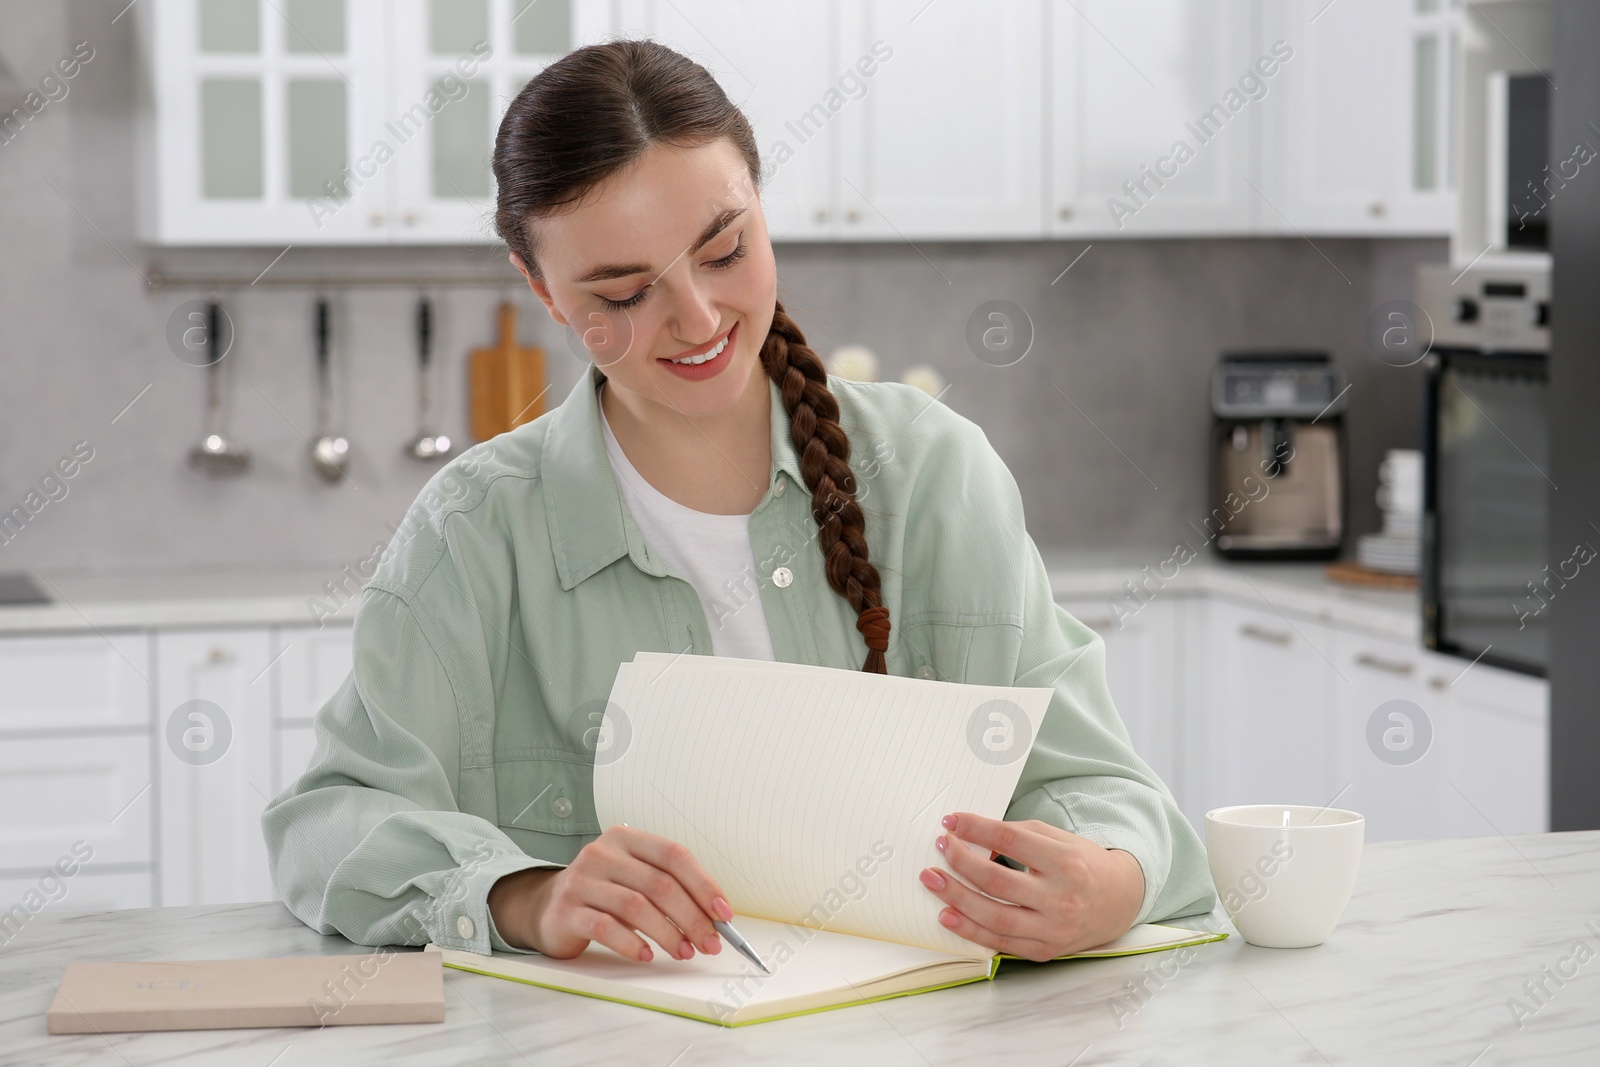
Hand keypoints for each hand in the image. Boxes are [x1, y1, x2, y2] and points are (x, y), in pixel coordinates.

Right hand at [487, 825, 730, 962]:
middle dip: (691, 917)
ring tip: (684, 952)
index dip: (703, 884)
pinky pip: (605, 927)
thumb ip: (669, 890)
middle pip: (658, 883)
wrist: (547, 907)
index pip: (673, 855)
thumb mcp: (635, 879)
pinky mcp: (566, 910)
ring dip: (667, 933)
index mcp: (626, 838)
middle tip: (709, 943)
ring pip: (635, 906)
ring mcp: (581, 880)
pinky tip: (648, 955)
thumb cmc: (603, 893)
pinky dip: (632, 943)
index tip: (723, 914)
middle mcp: (602, 853)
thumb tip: (714, 918)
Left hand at [917, 812, 1144, 960]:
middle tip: (940, 848)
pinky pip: (1001, 943)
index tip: (951, 821)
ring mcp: (1054, 929)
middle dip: (961, 863)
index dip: (977, 830)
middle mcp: (1062, 898)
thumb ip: (1016, 835)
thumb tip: (970, 835)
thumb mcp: (1057, 839)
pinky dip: (970, 931)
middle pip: (999, 882)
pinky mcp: (1045, 951)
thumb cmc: (1081, 863)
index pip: (1012, 842)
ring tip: (932, 880)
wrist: (1118, 901)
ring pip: (996, 917)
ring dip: (957, 899)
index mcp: (1066, 862)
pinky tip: (947, 915)